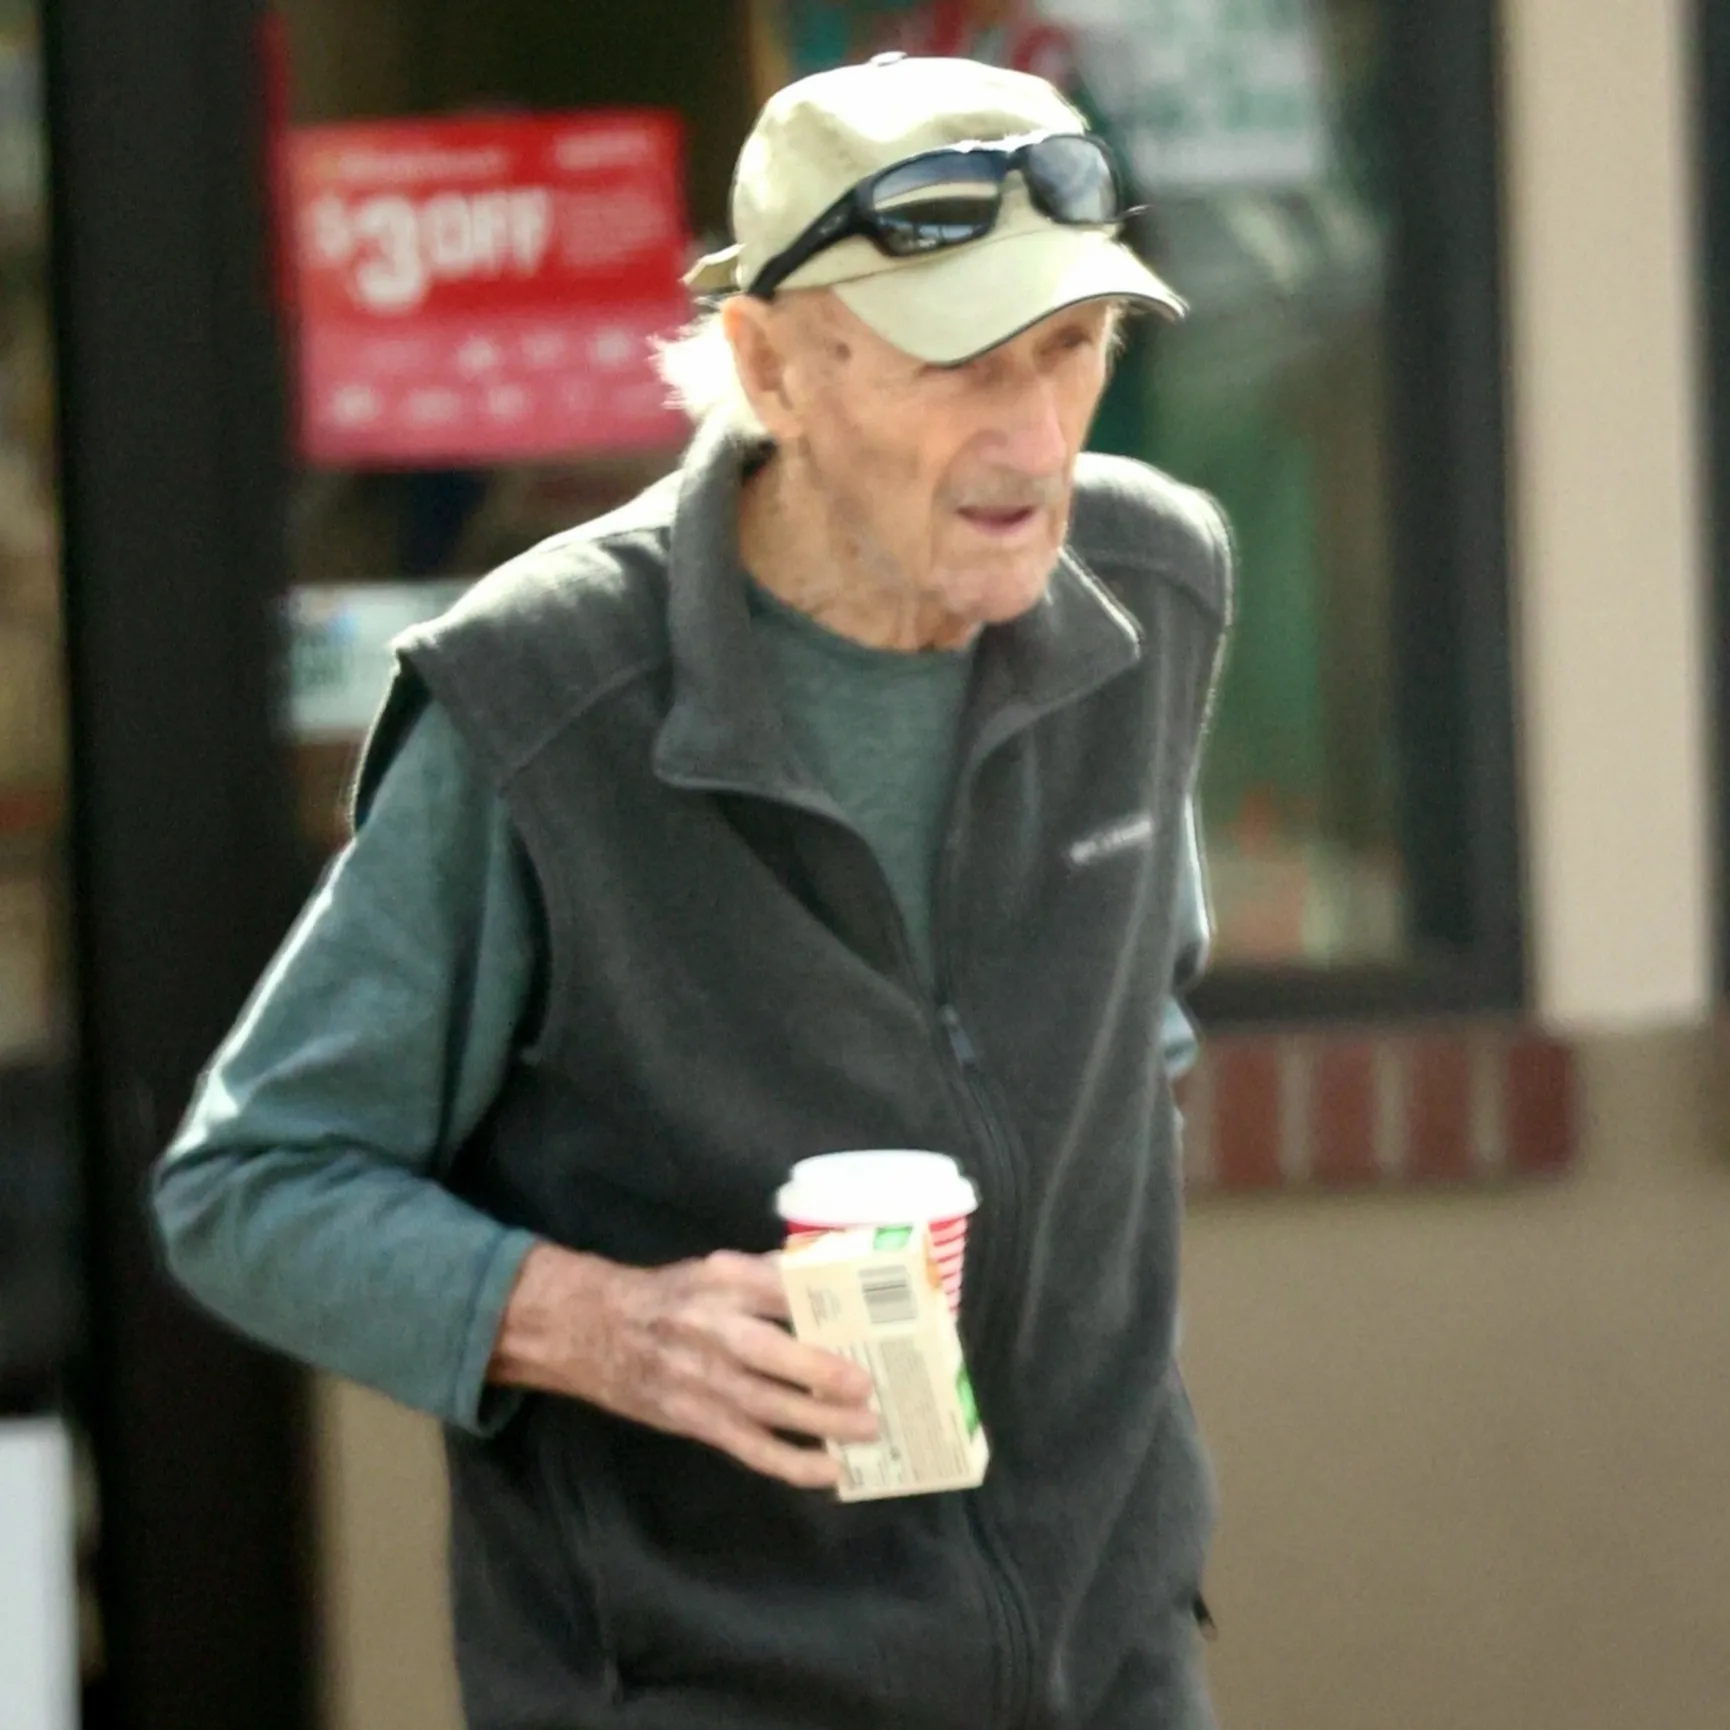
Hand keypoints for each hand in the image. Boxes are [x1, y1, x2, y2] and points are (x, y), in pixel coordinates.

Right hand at [490, 1242, 877, 1488]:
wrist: (592, 1331)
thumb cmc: (669, 1297)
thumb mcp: (712, 1269)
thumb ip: (767, 1273)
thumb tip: (832, 1274)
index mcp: (720, 1281)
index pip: (776, 1287)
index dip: (820, 1302)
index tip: (870, 1311)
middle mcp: (710, 1328)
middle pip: (769, 1353)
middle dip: (820, 1371)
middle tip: (868, 1386)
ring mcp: (701, 1379)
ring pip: (765, 1407)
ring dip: (818, 1423)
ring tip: (868, 1431)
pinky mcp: (695, 1420)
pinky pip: (748, 1447)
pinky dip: (789, 1463)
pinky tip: (828, 1471)